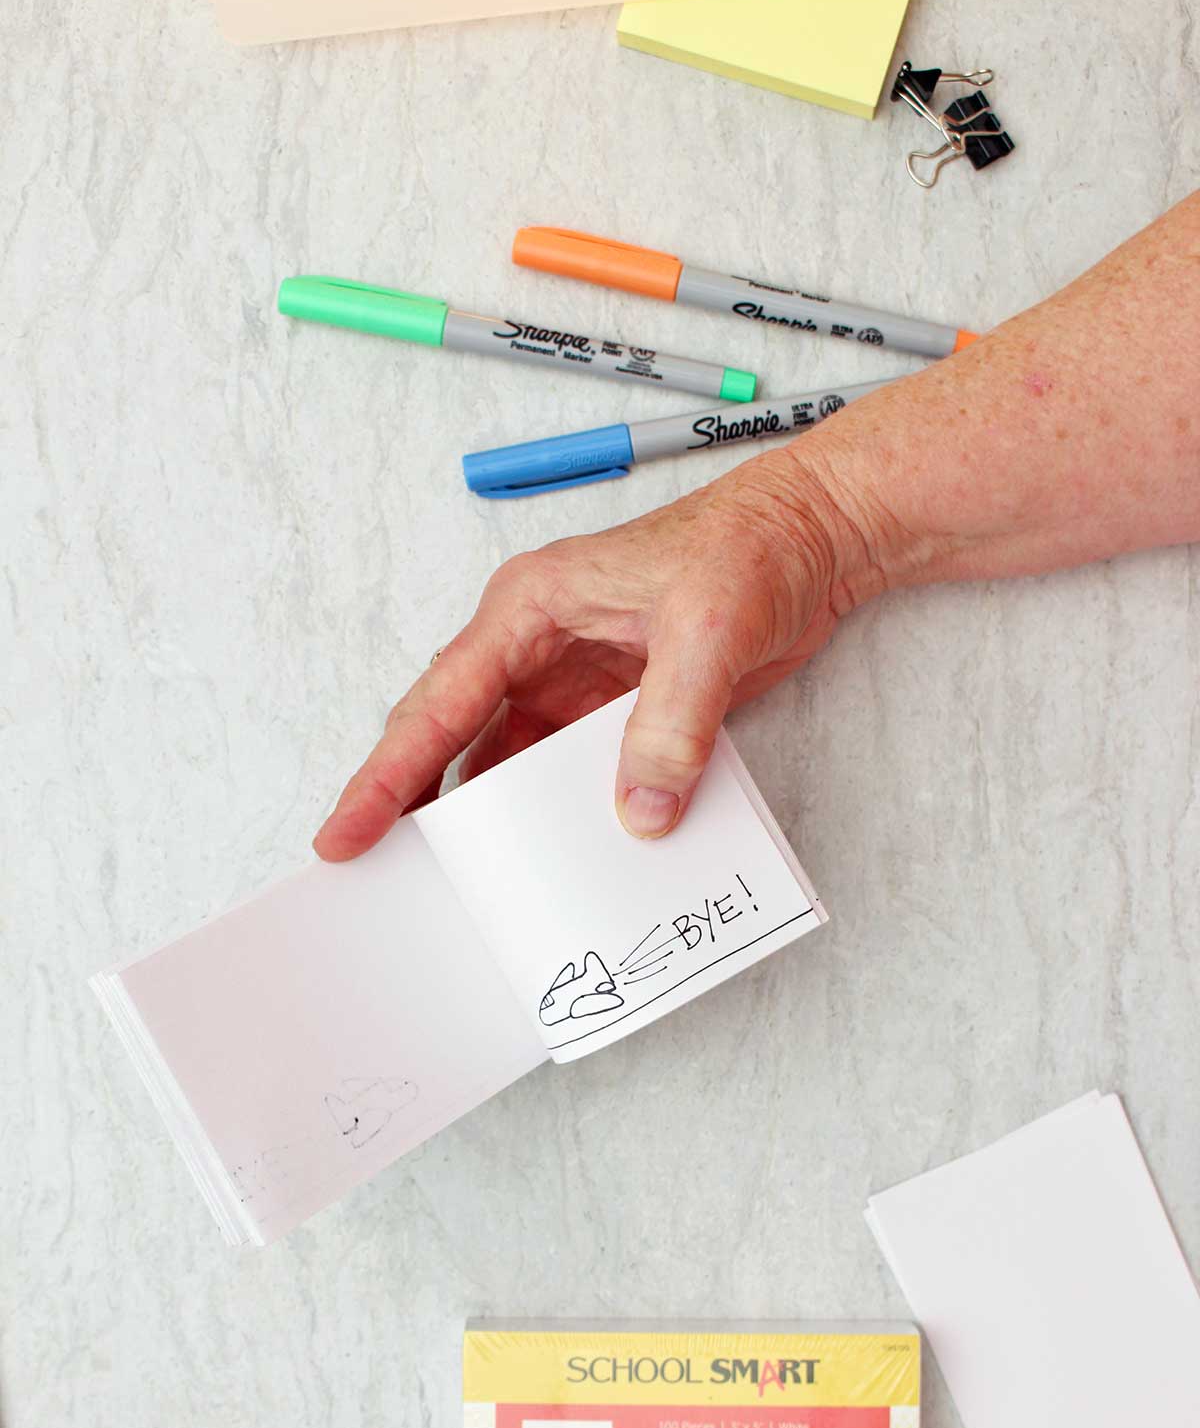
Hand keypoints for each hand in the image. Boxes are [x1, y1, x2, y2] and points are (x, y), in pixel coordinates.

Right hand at [313, 440, 890, 860]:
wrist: (814, 539)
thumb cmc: (751, 548)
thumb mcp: (708, 630)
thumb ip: (670, 723)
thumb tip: (640, 813)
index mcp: (527, 610)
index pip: (439, 703)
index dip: (386, 774)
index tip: (345, 831)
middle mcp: (535, 648)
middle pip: (453, 739)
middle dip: (411, 804)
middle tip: (378, 875)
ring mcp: (574, 683)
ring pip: (507, 764)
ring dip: (492, 820)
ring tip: (462, 887)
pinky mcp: (615, 711)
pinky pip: (569, 774)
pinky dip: (559, 816)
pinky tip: (557, 860)